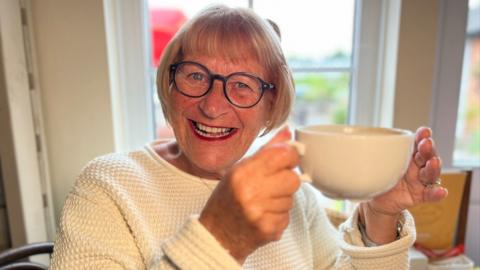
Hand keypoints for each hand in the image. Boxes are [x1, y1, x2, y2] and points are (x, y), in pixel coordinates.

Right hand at [199, 127, 300, 263]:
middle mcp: (250, 191)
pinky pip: (287, 217)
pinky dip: (278, 216)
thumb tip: (289, 133)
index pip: (283, 155)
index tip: (288, 160)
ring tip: (262, 203)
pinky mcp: (268, 229)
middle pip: (293, 179)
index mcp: (242, 172)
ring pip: (291, 199)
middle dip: (286, 181)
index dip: (291, 156)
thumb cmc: (226, 200)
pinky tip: (262, 216)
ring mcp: (260, 212)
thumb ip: (266, 151)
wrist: (215, 236)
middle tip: (272, 186)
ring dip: (281, 200)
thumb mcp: (239, 170)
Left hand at [360, 127, 447, 243]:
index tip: (424, 131)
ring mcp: (418, 181)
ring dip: (433, 168)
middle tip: (426, 143)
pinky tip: (441, 191)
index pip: (416, 144)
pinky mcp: (418, 196)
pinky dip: (436, 194)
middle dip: (428, 149)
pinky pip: (429, 195)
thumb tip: (335, 145)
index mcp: (405, 155)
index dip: (422, 137)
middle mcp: (415, 166)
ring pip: (430, 174)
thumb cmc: (374, 176)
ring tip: (433, 163)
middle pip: (426, 156)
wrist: (374, 200)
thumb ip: (360, 153)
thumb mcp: (368, 163)